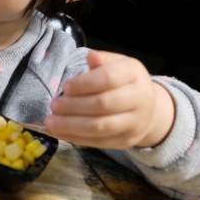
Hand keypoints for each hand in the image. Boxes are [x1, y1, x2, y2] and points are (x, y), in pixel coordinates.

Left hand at [45, 50, 174, 148]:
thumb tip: (91, 57)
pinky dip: (77, 138)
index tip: (65, 87)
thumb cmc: (125, 82)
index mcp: (135, 74)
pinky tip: (61, 133)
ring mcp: (135, 123)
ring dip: (72, 126)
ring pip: (101, 127)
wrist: (148, 108)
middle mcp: (140, 99)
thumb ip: (103, 61)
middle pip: (104, 104)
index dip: (85, 83)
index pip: (109, 78)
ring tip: (51, 122)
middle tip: (53, 106)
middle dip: (74, 106)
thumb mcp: (117, 64)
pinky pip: (99, 142)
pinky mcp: (126, 141)